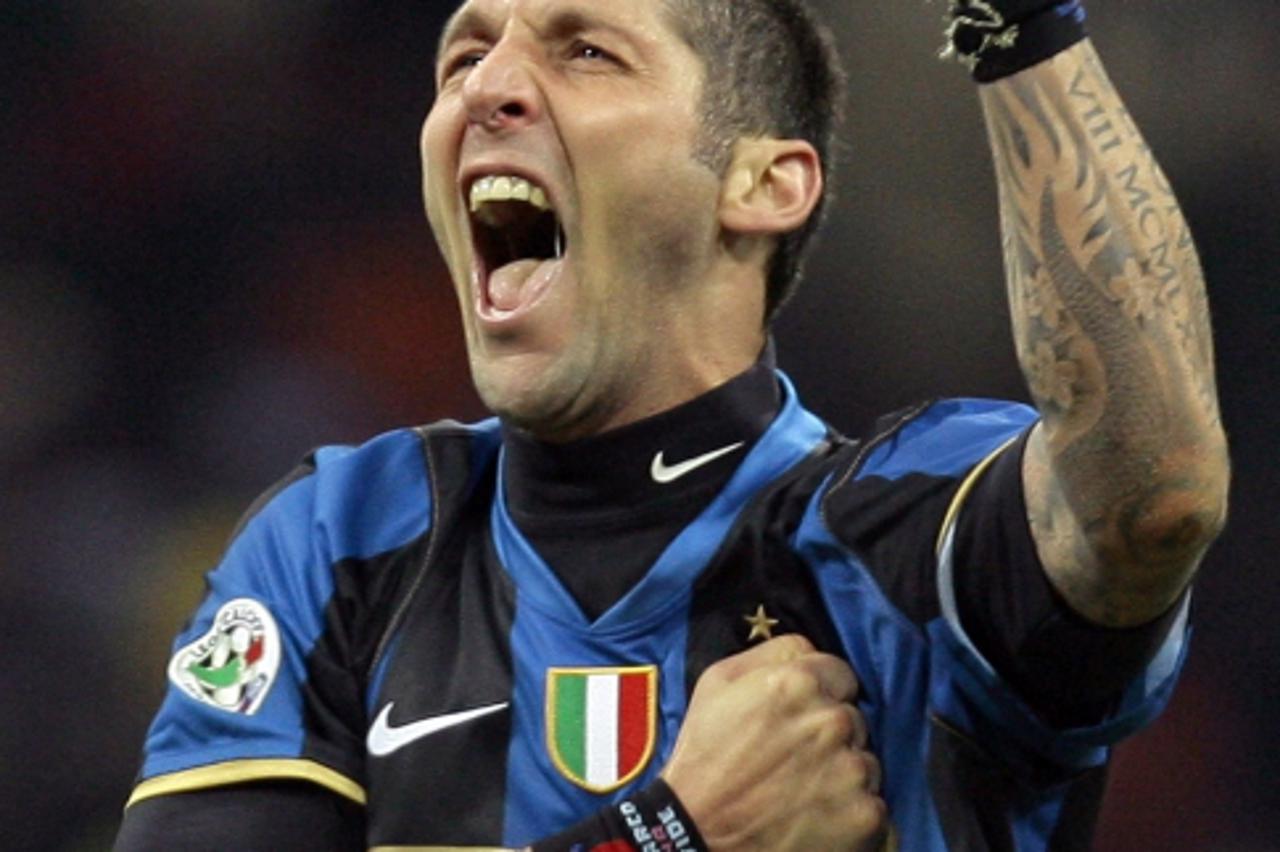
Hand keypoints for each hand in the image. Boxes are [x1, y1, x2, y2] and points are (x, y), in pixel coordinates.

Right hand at [661, 634, 888, 850]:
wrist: (697, 831)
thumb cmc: (704, 756)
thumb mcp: (718, 681)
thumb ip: (773, 653)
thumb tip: (808, 649)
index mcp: (799, 682)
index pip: (842, 675)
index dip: (821, 695)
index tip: (800, 718)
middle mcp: (833, 721)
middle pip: (853, 719)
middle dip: (830, 734)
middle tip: (793, 758)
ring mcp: (852, 770)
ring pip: (866, 761)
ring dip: (842, 772)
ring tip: (801, 790)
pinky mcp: (864, 815)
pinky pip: (873, 804)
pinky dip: (850, 812)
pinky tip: (815, 815)